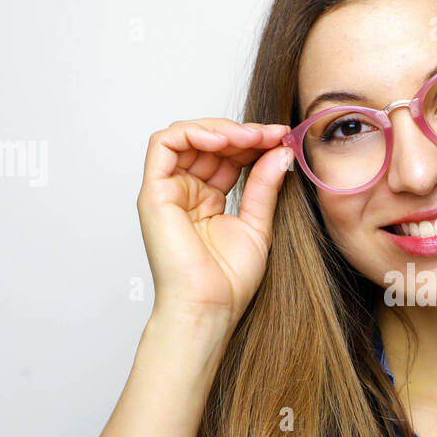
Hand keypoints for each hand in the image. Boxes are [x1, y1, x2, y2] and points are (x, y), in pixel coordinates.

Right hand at [137, 118, 292, 336]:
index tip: (282, 139)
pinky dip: (193, 133)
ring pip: (187, 136)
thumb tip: (280, 151)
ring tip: (250, 138)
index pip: (228, 156)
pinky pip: (164, 144)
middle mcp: (185, 192)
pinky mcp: (154, 192)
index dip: (253, 142)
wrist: (210, 307)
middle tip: (272, 135)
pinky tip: (224, 141)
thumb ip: (265, 185)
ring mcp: (168, 190)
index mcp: (207, 200)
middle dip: (242, 133)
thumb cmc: (228, 281)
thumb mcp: (258, 223)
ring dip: (222, 129)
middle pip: (208, 142)